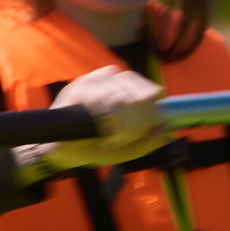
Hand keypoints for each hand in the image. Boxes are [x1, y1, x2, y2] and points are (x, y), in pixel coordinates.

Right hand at [15, 64, 165, 178]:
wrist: (61, 152)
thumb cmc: (94, 146)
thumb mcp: (127, 149)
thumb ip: (149, 141)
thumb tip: (169, 129)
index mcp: (122, 86)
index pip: (148, 89)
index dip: (151, 112)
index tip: (144, 131)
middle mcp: (108, 78)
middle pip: (138, 92)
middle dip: (138, 121)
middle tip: (126, 139)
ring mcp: (92, 81)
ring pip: (122, 96)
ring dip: (124, 123)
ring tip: (115, 139)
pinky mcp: (77, 89)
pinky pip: (102, 99)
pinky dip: (108, 120)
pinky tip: (104, 133)